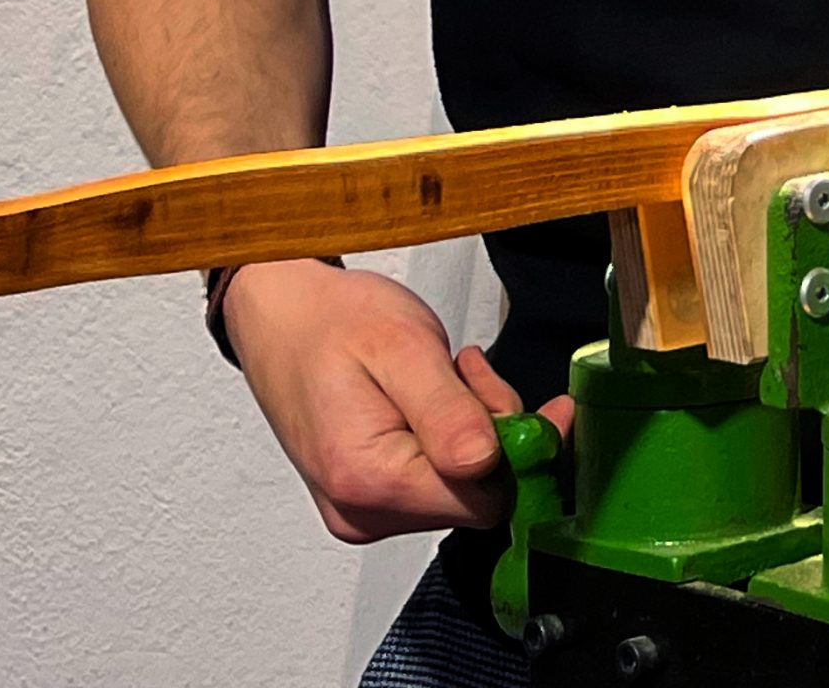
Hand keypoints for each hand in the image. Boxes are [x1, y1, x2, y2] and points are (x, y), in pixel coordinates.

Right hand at [220, 258, 573, 542]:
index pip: (482, 500)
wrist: (282, 316)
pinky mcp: (368, 497)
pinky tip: (434, 394)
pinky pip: (436, 480)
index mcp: (367, 480)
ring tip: (446, 373)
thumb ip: (447, 410)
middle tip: (471, 370)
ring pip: (461, 487)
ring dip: (472, 429)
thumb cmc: (333, 321)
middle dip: (494, 433)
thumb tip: (487, 462)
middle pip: (475, 496)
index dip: (522, 451)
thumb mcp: (402, 346)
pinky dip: (451, 436)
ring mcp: (362, 509)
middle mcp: (361, 512)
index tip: (545, 406)